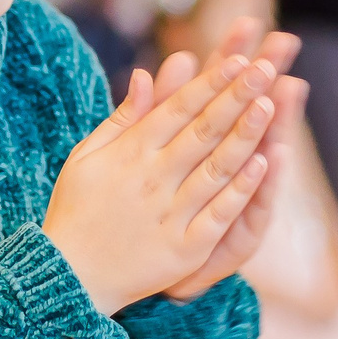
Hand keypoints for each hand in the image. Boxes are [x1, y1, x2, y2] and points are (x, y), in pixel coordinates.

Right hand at [44, 37, 295, 313]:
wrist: (68, 278)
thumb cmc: (77, 209)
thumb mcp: (87, 156)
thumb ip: (122, 117)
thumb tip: (145, 75)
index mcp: (130, 153)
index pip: (178, 109)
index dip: (210, 84)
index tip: (238, 61)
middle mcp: (152, 179)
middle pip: (202, 132)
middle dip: (235, 98)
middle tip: (265, 68)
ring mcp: (170, 214)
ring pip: (215, 169)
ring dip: (244, 136)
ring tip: (269, 105)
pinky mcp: (184, 249)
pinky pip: (218, 215)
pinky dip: (239, 190)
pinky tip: (263, 166)